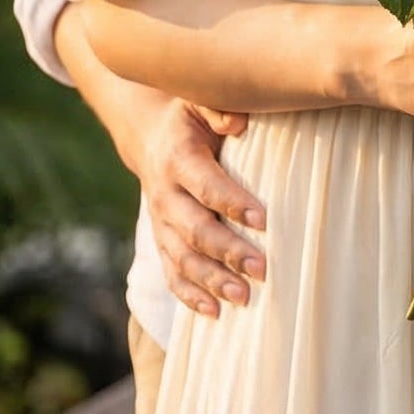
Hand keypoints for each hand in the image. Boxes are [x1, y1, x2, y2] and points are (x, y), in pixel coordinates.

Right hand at [137, 100, 267, 319]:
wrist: (150, 138)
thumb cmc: (190, 118)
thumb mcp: (200, 101)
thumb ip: (218, 108)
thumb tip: (238, 123)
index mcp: (178, 158)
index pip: (206, 185)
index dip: (232, 203)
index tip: (264, 220)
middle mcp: (165, 194)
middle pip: (194, 229)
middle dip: (227, 251)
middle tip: (262, 269)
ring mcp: (161, 223)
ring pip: (183, 258)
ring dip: (212, 281)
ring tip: (244, 297)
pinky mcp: (162, 242)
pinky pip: (172, 273)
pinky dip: (190, 295)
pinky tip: (214, 312)